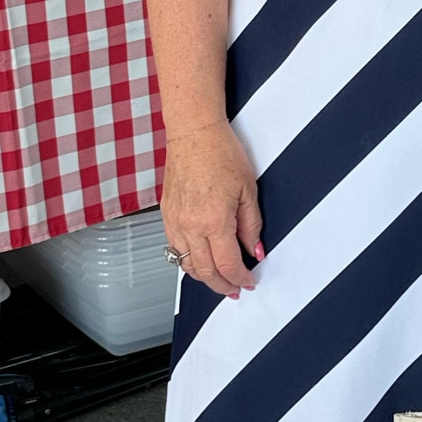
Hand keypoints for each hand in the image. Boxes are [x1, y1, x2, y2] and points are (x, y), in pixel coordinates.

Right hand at [161, 121, 262, 298]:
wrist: (193, 132)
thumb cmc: (220, 153)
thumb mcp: (248, 190)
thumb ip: (251, 226)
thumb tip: (255, 250)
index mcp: (214, 221)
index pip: (227, 265)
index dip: (240, 278)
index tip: (248, 282)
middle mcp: (190, 225)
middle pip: (205, 271)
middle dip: (222, 285)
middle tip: (234, 289)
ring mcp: (174, 221)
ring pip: (186, 264)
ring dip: (204, 276)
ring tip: (219, 279)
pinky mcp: (166, 214)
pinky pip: (174, 247)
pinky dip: (188, 259)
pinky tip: (200, 258)